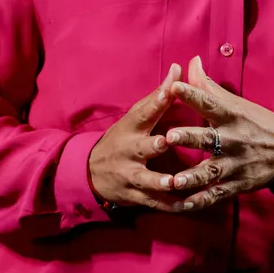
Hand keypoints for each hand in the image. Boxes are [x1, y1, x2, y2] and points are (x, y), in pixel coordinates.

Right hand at [87, 64, 182, 210]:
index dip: (157, 101)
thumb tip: (178, 67)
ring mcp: (130, 175)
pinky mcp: (134, 195)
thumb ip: (159, 95)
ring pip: (146, 179)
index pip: (144, 112)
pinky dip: (168, 204)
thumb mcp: (135, 116)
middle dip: (153, 145)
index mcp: (132, 127)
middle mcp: (129, 151)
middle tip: (166, 141)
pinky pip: (153, 202)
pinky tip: (184, 205)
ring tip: (174, 182)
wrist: (89, 172)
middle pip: (141, 147)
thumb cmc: (122, 137)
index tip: (171, 91)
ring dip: (160, 181)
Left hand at [164, 56, 273, 210]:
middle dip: (189, 138)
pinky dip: (200, 201)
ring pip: (210, 171)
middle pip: (207, 138)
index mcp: (231, 116)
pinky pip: (216, 194)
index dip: (192, 94)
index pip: (210, 102)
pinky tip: (183, 205)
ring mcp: (234, 164)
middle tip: (169, 137)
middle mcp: (232, 139)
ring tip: (174, 180)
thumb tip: (191, 61)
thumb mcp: (236, 103)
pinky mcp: (236, 184)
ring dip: (191, 176)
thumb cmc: (257, 122)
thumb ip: (208, 86)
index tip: (174, 87)